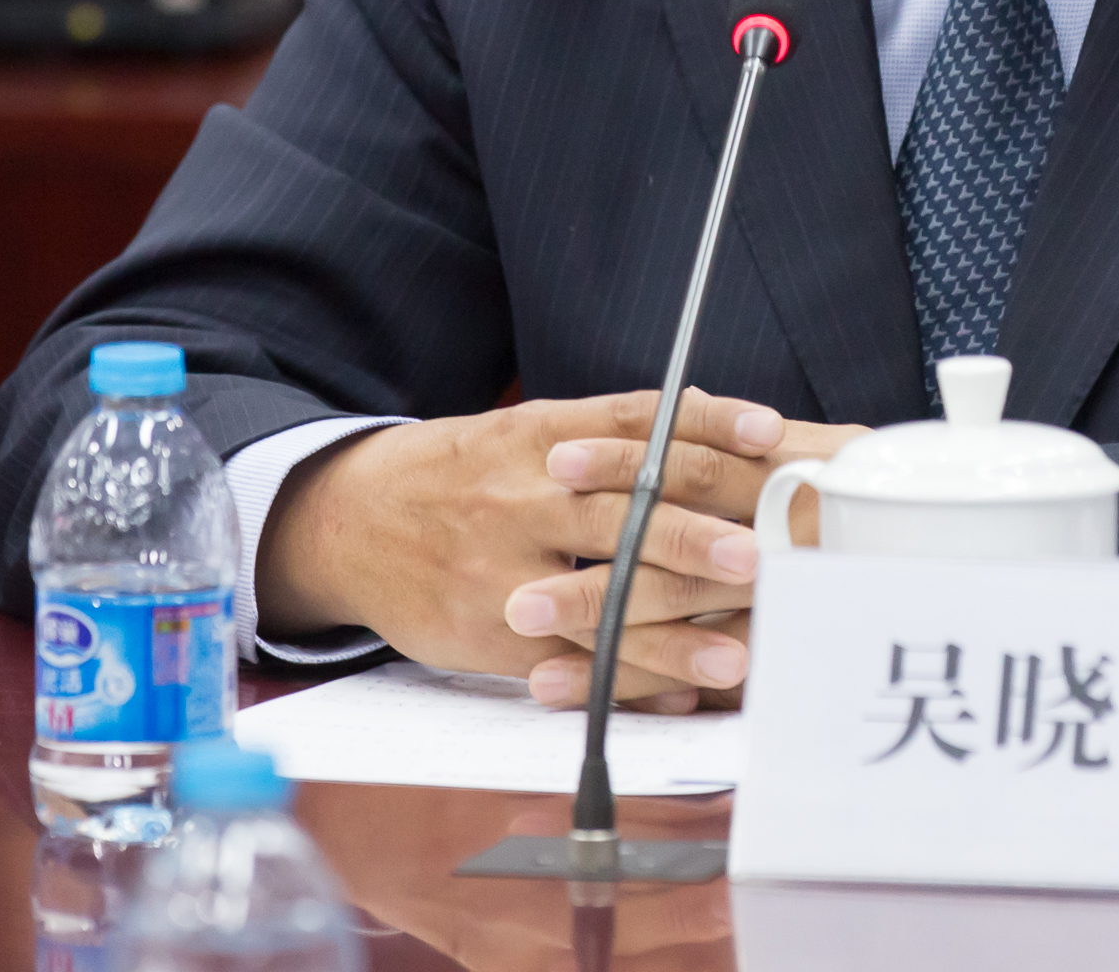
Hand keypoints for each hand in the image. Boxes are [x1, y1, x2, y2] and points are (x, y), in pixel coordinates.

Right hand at [259, 390, 816, 701]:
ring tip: (735, 656)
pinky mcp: (487, 634)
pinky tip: (678, 696)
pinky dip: (626, 681)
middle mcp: (523, 497)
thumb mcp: (524, 434)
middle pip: (620, 516)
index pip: (635, 422)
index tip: (770, 432)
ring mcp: (503, 571)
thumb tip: (707, 423)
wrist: (349, 520)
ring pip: (597, 604)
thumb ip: (607, 432)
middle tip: (758, 557)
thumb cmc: (461, 473)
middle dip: (693, 540)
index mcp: (539, 435)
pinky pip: (566, 662)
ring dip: (671, 636)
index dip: (705, 425)